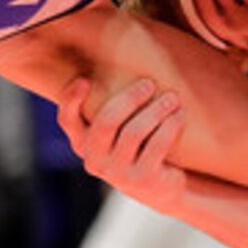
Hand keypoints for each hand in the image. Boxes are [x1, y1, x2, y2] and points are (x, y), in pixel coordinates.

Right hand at [59, 77, 187, 210]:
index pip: (68, 121)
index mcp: (84, 146)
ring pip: (134, 132)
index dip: (70, 100)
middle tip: (149, 84)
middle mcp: (95, 162)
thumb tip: (110, 59)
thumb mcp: (119, 133)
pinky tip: (179, 115)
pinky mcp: (143, 181)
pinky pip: (157, 145)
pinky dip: (170, 126)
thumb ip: (111, 110)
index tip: (84, 79)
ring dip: (156, 110)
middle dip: (130, 98)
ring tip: (173, 98)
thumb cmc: (139, 148)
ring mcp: (118, 175)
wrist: (163, 188)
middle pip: (107, 122)